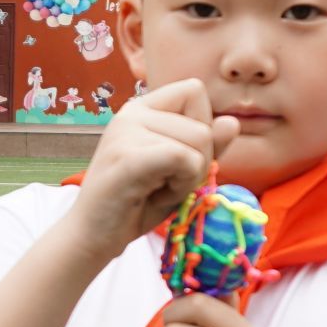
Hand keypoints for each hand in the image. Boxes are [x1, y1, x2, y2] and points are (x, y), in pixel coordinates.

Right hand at [65, 81, 237, 259]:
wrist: (93, 236)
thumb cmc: (137, 203)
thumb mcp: (181, 170)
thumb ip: (207, 145)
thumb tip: (232, 122)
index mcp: (143, 108)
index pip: (194, 91)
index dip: (202, 127)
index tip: (179, 158)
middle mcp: (132, 111)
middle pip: (203, 124)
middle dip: (198, 162)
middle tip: (164, 183)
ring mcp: (126, 130)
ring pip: (199, 142)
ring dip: (189, 177)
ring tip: (156, 189)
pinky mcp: (128, 157)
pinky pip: (184, 158)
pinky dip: (181, 184)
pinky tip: (155, 194)